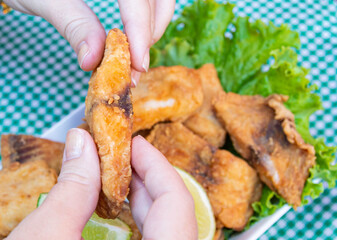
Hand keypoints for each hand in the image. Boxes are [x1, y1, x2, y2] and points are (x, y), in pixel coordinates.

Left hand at [4, 0, 174, 82]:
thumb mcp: (44, 0)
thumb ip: (74, 25)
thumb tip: (93, 60)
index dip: (141, 28)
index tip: (138, 62)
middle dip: (151, 32)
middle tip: (137, 65)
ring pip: (158, 1)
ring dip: (152, 29)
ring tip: (135, 56)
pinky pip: (147, 2)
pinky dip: (145, 22)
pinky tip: (132, 39)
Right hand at [6, 129, 196, 238]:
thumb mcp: (46, 239)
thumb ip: (73, 187)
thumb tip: (81, 143)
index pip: (177, 204)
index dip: (157, 165)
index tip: (134, 143)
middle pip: (175, 217)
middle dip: (146, 179)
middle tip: (122, 155)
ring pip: (167, 231)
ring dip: (143, 200)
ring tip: (118, 176)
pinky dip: (139, 223)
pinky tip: (118, 210)